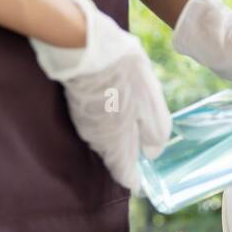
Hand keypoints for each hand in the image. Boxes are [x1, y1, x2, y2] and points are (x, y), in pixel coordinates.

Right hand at [30, 0, 170, 194]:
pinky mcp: (78, 107)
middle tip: (140, 155)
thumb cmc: (125, 76)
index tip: (141, 185)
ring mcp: (85, 123)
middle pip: (114, 157)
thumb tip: (152, 154)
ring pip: (105, 140)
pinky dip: (108, 122)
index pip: (124, 173)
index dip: (134, 180)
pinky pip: (97, 124)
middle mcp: (98, 139)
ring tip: (132, 130)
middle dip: (126, 159)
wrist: (87, 46)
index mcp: (118, 142)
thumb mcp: (151, 104)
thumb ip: (154, 132)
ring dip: (117, 139)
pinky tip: (117, 109)